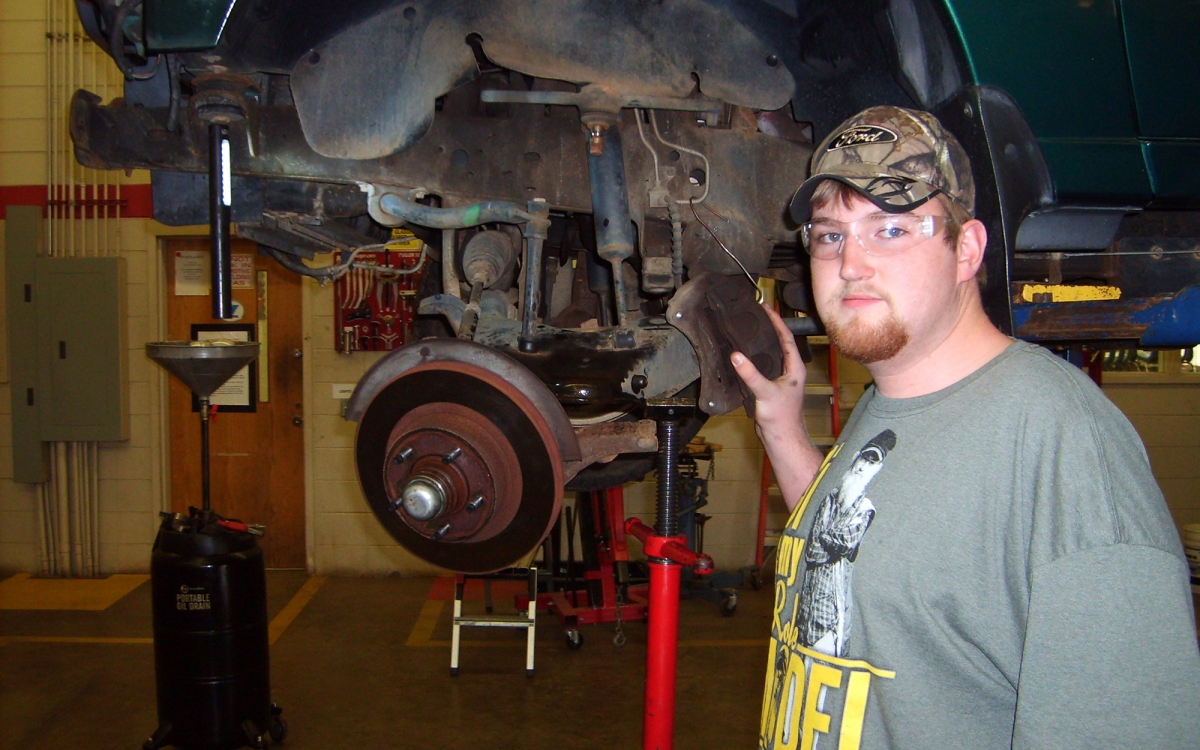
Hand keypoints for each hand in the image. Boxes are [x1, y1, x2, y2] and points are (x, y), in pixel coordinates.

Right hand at [730, 303, 807, 440]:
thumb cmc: (781, 417)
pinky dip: (756, 357)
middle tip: (758, 314)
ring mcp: (782, 379)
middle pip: (781, 342)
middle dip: (770, 328)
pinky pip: (764, 366)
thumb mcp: (765, 392)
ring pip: (772, 354)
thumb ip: (750, 373)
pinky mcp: (772, 387)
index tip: (766, 308)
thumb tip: (736, 355)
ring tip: (751, 329)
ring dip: (763, 342)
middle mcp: (790, 370)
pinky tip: (746, 355)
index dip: (777, 321)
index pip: (787, 337)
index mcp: (795, 367)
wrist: (781, 438)